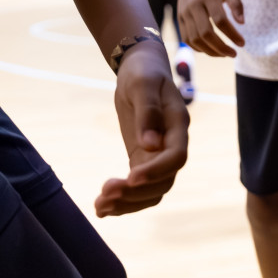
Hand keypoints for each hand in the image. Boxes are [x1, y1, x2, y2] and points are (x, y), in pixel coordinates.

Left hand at [95, 43, 188, 216]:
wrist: (140, 69)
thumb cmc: (143, 72)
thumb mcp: (142, 85)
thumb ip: (148, 111)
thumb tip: (150, 145)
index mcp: (177, 125)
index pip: (176, 158)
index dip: (156, 171)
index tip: (130, 178)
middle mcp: (172, 145)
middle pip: (164, 182)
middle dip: (136, 193)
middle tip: (104, 193)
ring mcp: (158, 155)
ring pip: (152, 191)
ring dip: (128, 203)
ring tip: (99, 207)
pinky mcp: (143, 159)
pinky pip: (139, 188)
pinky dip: (123, 201)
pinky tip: (101, 208)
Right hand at [176, 0, 245, 57]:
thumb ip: (236, 3)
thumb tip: (242, 23)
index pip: (220, 20)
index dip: (232, 34)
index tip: (242, 43)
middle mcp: (194, 5)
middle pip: (205, 33)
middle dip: (221, 48)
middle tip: (234, 54)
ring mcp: (184, 12)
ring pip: (194, 39)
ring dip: (210, 51)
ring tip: (224, 54)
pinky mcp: (179, 18)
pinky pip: (186, 39)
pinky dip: (198, 48)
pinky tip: (211, 49)